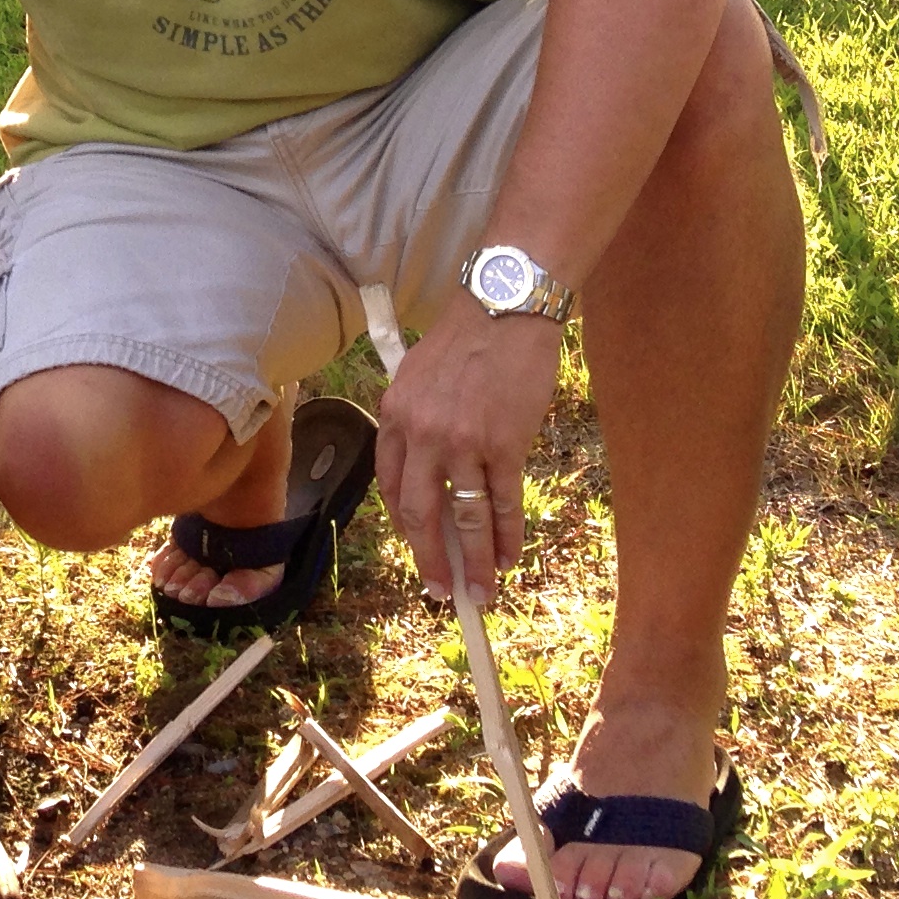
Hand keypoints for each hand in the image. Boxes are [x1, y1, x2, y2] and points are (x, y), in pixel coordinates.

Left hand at [375, 297, 563, 602]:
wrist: (505, 306)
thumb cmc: (466, 339)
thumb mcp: (419, 376)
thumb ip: (417, 422)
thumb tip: (431, 477)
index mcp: (396, 415)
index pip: (390, 484)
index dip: (405, 524)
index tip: (417, 548)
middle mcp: (423, 433)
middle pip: (420, 513)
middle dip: (430, 559)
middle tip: (440, 592)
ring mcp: (463, 441)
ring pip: (465, 517)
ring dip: (473, 562)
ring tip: (482, 592)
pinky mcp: (505, 444)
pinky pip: (502, 503)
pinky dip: (506, 536)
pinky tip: (509, 557)